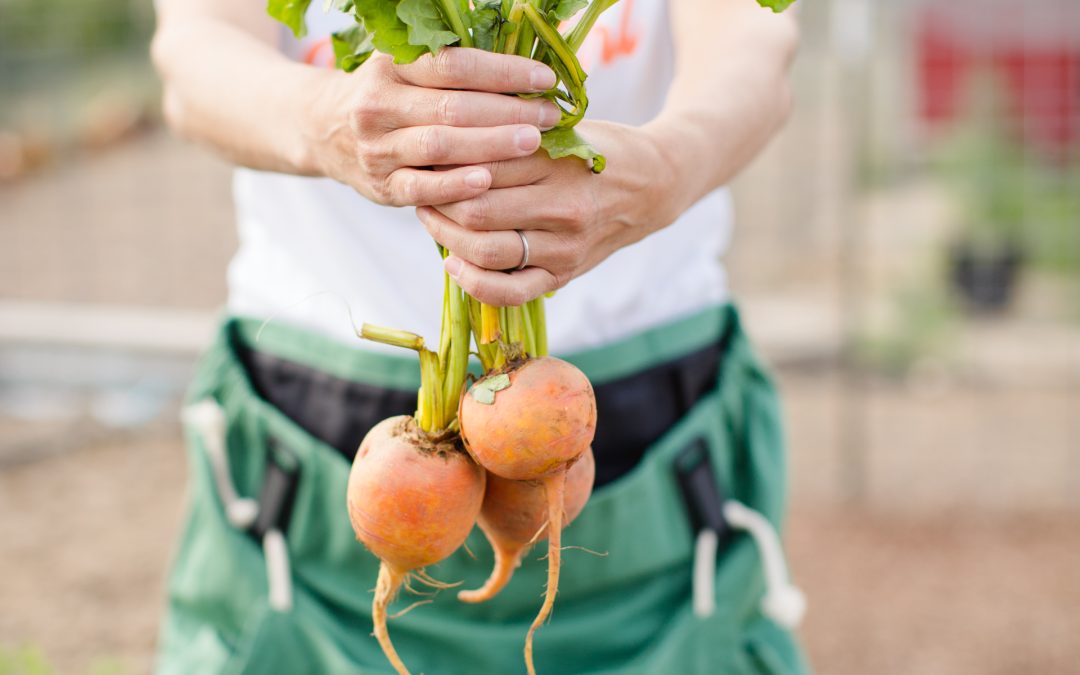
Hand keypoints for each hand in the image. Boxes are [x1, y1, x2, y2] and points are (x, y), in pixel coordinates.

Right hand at [305, 48, 562, 206]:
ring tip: (532, 143)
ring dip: (491, 145)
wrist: (324, 131)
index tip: (545, 78)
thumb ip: (453, 64)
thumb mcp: (407, 68)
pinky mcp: (382, 185)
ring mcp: (377, 148)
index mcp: (391, 66)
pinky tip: (487, 182)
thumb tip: (523, 49)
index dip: (504, 70)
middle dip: (509, 110)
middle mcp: (379, 105)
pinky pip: (422, 188)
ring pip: (440, 145)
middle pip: (453, 106)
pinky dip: (455, 186)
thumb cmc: (390, 97)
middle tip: (549, 116)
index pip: (454, 63)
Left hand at [415, 121, 674, 305]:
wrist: (654, 185)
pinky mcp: (564, 275)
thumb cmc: (599, 149)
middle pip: (477, 211)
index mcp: (559, 164)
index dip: (446, 163)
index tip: (427, 156)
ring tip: (431, 219)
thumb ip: (512, 136)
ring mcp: (564, 248)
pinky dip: (474, 283)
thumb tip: (448, 142)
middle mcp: (563, 209)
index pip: (483, 167)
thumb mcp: (563, 129)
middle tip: (422, 187)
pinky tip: (454, 264)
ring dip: (447, 237)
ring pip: (486, 251)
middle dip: (439, 201)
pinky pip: (509, 293)